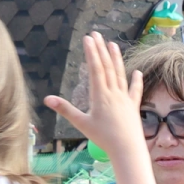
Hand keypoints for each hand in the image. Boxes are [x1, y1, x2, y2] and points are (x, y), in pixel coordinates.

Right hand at [44, 34, 144, 160]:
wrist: (128, 150)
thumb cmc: (103, 138)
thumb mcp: (81, 123)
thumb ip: (65, 109)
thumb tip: (46, 99)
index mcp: (100, 95)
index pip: (96, 69)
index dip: (92, 52)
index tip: (88, 38)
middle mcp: (114, 93)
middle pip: (107, 67)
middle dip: (101, 49)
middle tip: (97, 34)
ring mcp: (125, 99)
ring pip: (120, 75)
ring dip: (116, 59)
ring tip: (113, 44)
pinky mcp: (134, 107)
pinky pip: (135, 91)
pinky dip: (136, 81)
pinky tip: (137, 72)